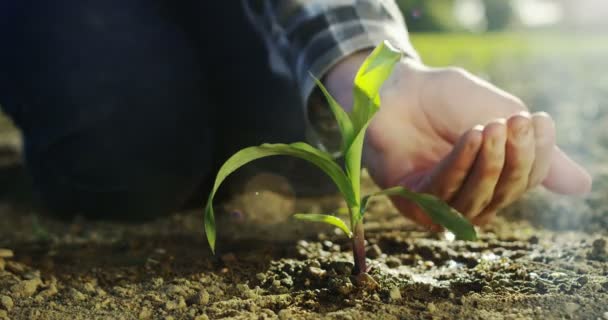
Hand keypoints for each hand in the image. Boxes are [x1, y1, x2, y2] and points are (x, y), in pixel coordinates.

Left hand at [324, 52, 591, 227]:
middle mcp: (466, 198)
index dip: (537, 155)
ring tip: (491, 127)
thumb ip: (536, 152)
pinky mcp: (410, 198)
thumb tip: (581, 186)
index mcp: (491, 181)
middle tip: (515, 122)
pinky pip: (442, 190)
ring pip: (474, 199)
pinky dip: (459, 163)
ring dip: (487, 163)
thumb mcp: (501, 118)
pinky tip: (470, 137)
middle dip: (515, 159)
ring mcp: (437, 203)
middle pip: (502, 195)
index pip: (524, 182)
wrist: (399, 86)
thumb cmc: (447, 100)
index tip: (540, 119)